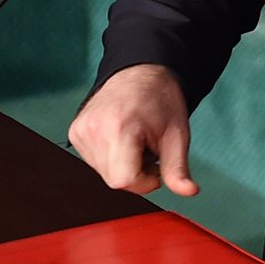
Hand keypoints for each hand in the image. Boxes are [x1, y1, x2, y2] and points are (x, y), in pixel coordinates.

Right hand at [67, 63, 199, 196]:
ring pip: (103, 173)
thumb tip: (189, 192)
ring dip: (123, 166)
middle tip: (148, 149)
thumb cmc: (160, 100)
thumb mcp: (177, 135)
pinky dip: (111, 157)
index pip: (124, 180)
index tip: (156, 167)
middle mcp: (93, 129)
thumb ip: (178, 168)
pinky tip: (121, 139)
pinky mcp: (75, 132)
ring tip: (135, 141)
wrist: (141, 71)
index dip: (145, 182)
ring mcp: (80, 130)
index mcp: (119, 128)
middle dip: (136, 173)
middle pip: (114, 180)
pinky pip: (93, 161)